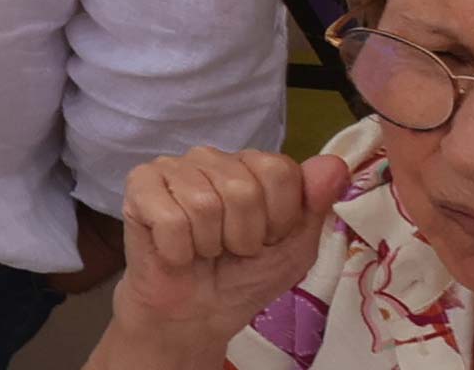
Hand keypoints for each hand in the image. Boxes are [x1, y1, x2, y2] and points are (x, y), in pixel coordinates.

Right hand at [108, 146, 355, 354]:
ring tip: (203, 251)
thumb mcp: (296, 249)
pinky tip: (175, 252)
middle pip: (242, 189)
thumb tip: (335, 164)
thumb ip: (316, 205)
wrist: (196, 315)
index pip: (279, 171)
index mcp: (252, 166)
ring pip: (204, 204)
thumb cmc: (245, 278)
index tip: (267, 240)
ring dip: (209, 245)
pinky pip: (170, 217)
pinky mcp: (138, 186)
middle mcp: (212, 158)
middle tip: (231, 250)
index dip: (279, 219)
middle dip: (243, 237)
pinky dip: (178, 250)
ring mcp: (172, 167)